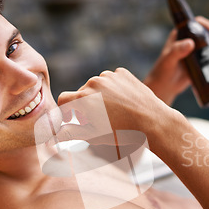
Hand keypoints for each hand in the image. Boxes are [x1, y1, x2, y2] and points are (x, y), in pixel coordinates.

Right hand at [55, 68, 171, 144]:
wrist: (154, 122)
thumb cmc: (124, 133)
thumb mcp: (95, 136)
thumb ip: (72, 133)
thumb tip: (54, 134)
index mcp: (84, 99)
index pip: (64, 100)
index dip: (66, 111)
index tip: (73, 119)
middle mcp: (94, 83)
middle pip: (82, 93)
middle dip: (86, 105)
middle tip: (101, 120)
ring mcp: (109, 76)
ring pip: (97, 86)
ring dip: (100, 96)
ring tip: (115, 111)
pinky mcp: (122, 72)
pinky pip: (112, 79)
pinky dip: (114, 88)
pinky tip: (125, 101)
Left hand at [144, 16, 208, 105]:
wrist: (163, 88)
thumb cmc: (162, 72)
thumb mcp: (168, 60)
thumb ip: (177, 50)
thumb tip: (191, 43)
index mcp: (181, 35)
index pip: (196, 24)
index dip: (208, 26)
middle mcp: (190, 42)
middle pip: (208, 36)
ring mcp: (196, 54)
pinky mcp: (200, 66)